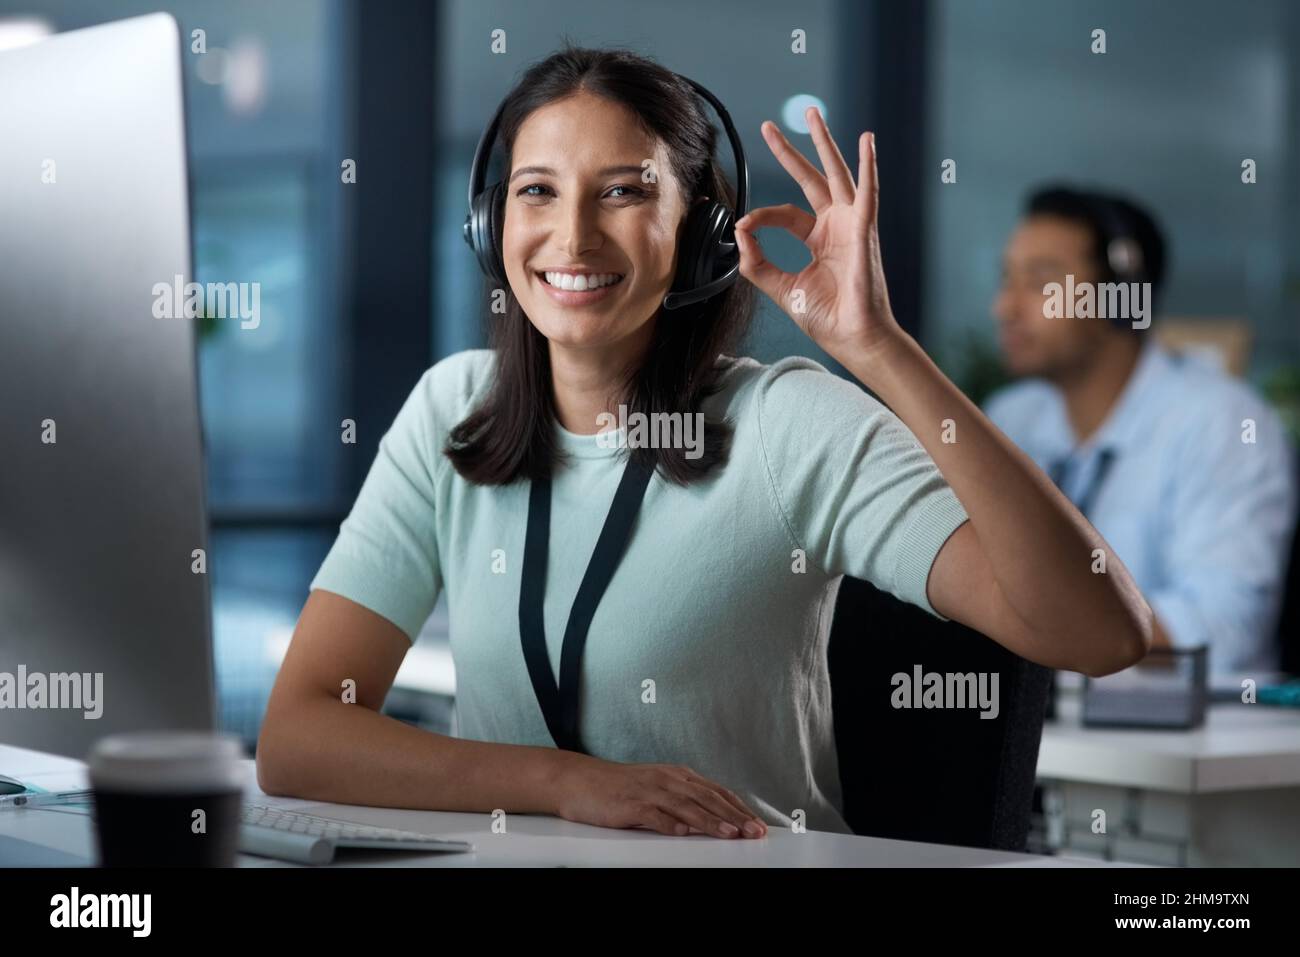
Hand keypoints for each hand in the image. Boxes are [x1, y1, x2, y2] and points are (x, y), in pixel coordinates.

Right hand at [551, 754, 768, 838]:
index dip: (739, 808)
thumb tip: (713, 817)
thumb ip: (683, 799)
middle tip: (754, 831)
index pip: (716, 792)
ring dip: (710, 821)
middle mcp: (668, 780)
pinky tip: (683, 833)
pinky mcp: (630, 804)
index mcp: (677, 775)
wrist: (580, 780)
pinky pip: (654, 815)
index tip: (757, 823)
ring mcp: (649, 791)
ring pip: (686, 806)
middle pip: (708, 798)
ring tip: (730, 834)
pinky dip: (670, 824)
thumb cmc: (620, 787)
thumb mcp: (657, 787)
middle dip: (735, 816)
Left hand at [734, 107, 902, 366]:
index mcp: (819, 238)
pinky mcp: (865, 230)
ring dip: (826, 144)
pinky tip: (867, 142)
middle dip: (791, 152)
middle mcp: (835, 225)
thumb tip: (739, 234)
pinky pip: (867, 193)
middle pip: (811, 179)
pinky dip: (869, 167)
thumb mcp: (782, 288)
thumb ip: (758, 263)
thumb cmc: (827, 317)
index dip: (761, 216)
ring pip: (837, 174)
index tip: (742, 225)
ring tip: (814, 115)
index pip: (785, 213)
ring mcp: (852, 224)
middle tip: (768, 128)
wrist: (852, 337)